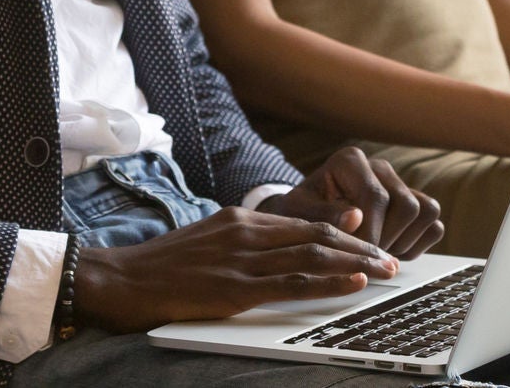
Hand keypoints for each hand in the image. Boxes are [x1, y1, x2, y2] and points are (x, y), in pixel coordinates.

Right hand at [72, 207, 399, 333]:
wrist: (115, 279)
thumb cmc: (163, 267)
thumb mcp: (211, 242)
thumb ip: (251, 239)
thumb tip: (294, 241)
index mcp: (242, 219)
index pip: (307, 223)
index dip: (347, 233)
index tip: (374, 241)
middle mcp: (246, 232)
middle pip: (318, 235)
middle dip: (362, 247)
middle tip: (393, 260)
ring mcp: (240, 260)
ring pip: (312, 255)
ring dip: (356, 263)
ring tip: (387, 271)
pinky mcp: (232, 290)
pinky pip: (290, 283)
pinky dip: (328, 281)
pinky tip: (353, 282)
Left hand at [258, 147, 444, 259]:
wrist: (306, 215)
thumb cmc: (300, 213)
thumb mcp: (299, 214)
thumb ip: (323, 216)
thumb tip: (355, 217)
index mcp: (350, 161)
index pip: (376, 196)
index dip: (370, 232)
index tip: (356, 254)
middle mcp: (380, 167)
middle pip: (407, 205)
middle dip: (387, 239)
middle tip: (364, 256)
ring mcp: (400, 183)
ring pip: (426, 211)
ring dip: (403, 241)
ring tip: (375, 252)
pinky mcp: (414, 202)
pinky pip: (433, 224)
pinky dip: (416, 244)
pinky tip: (390, 250)